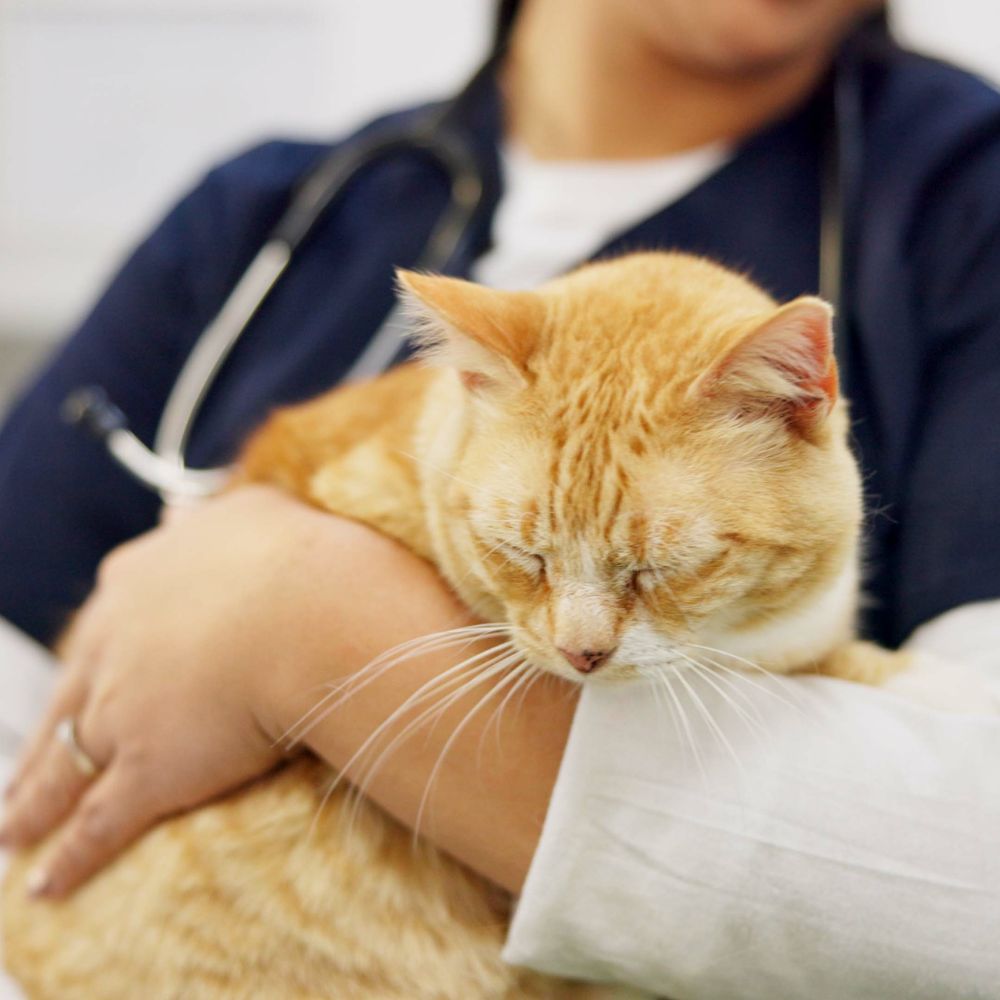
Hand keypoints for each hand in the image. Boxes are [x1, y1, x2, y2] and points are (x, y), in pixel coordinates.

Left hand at [0, 486, 335, 896]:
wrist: (315, 613)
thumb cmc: (298, 557)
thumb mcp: (251, 513)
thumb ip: (211, 517)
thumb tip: (183, 514)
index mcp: (137, 584)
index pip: (102, 631)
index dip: (92, 663)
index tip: (84, 680)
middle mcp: (115, 646)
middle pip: (67, 704)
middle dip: (43, 744)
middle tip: (20, 777)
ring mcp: (124, 712)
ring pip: (63, 767)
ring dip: (32, 805)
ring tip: (11, 833)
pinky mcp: (148, 772)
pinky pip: (98, 823)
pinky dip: (71, 859)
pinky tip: (47, 884)